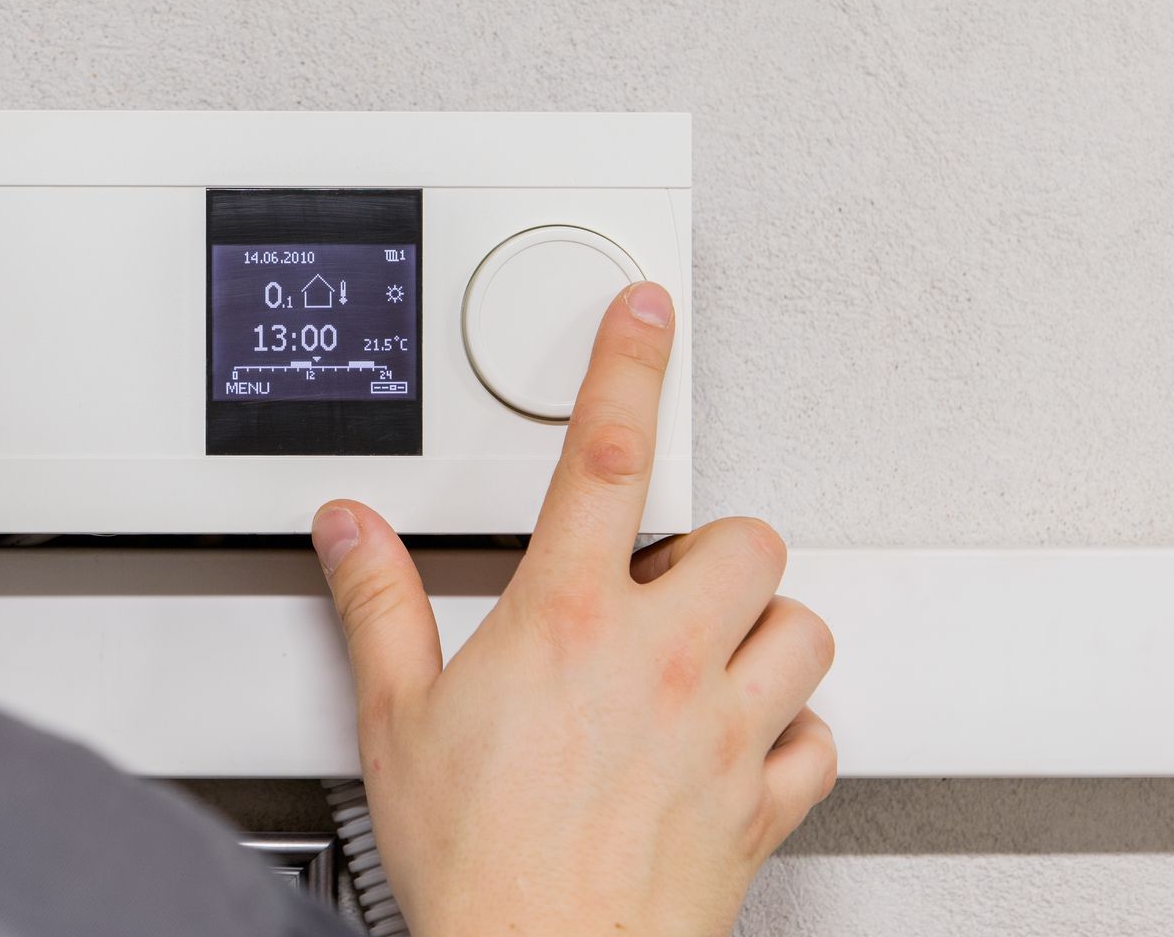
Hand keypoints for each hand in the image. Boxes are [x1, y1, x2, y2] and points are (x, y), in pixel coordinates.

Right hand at [313, 281, 835, 936]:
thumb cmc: (475, 859)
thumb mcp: (394, 717)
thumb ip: (377, 603)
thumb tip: (351, 528)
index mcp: (567, 618)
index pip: (605, 455)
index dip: (627, 367)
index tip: (645, 315)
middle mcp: (661, 660)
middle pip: (745, 539)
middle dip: (711, 545)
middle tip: (661, 578)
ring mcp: (724, 731)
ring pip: (805, 626)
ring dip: (763, 627)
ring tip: (706, 649)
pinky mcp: (762, 805)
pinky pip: (821, 739)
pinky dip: (793, 731)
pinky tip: (744, 738)